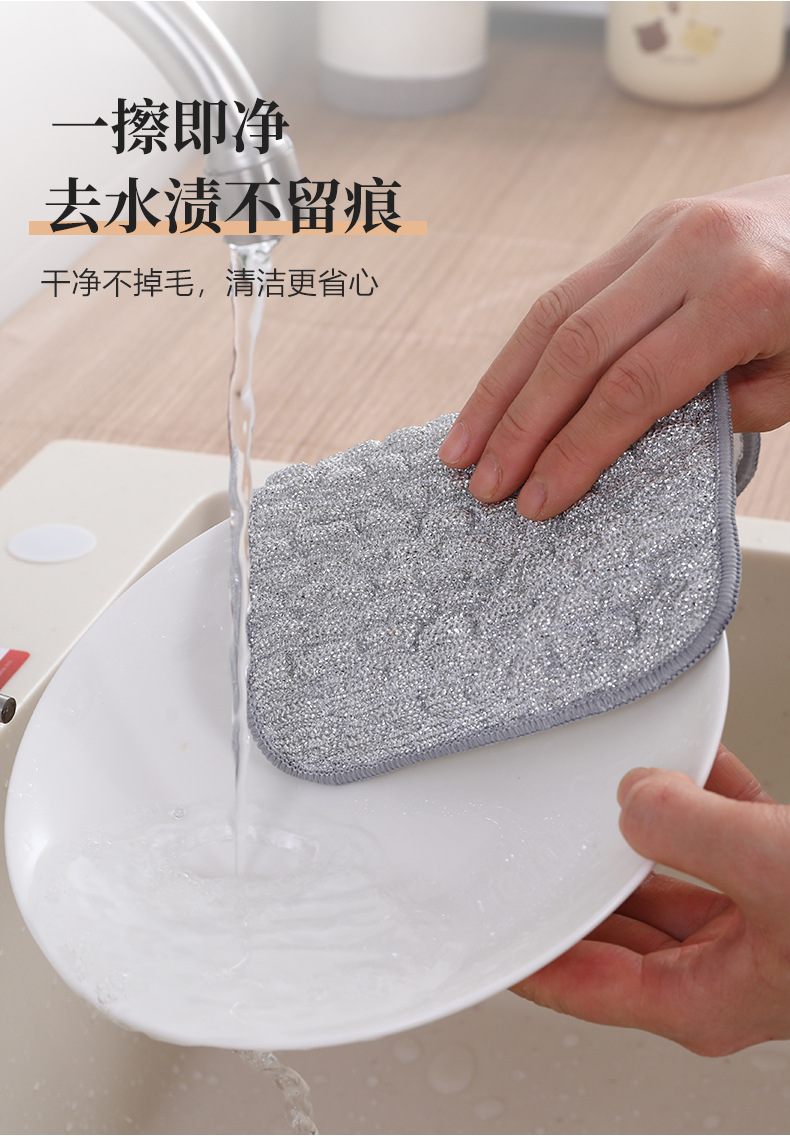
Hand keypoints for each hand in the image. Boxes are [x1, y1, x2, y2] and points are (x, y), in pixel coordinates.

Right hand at [439, 177, 789, 519]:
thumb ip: (716, 411)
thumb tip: (627, 442)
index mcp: (743, 294)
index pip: (634, 386)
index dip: (577, 450)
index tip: (541, 499)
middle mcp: (692, 252)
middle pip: (577, 349)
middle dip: (523, 427)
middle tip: (488, 484)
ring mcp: (659, 232)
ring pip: (553, 313)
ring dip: (500, 389)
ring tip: (464, 447)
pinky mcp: (641, 231)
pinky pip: (564, 294)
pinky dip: (521, 353)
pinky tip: (497, 395)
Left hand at [511, 744, 789, 1055]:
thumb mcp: (767, 871)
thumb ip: (688, 833)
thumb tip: (634, 799)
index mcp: (701, 999)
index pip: (583, 983)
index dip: (528, 955)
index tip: (483, 926)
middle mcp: (720, 966)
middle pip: (615, 922)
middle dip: (577, 877)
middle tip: (531, 841)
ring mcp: (750, 923)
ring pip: (666, 871)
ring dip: (643, 824)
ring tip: (607, 786)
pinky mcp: (781, 878)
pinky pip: (723, 829)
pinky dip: (704, 790)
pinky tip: (689, 756)